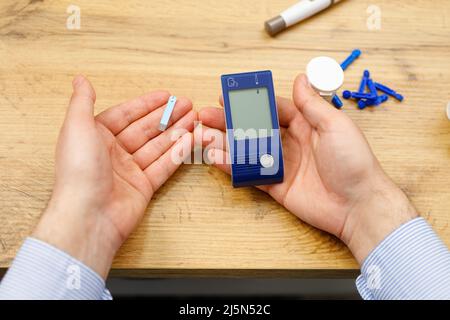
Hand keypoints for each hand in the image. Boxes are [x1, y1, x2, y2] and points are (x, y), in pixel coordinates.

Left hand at [33, 76, 195, 277]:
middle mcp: (114, 153)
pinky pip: (164, 166)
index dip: (147, 104)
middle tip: (187, 105)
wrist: (89, 215)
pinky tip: (191, 140)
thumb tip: (80, 79)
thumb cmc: (79, 171)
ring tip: (195, 119)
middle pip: (146, 129)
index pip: (126, 115)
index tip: (166, 95)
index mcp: (97, 137)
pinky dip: (178, 153)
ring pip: (158, 146)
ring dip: (176, 132)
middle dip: (167, 116)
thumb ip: (82, 102)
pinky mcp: (143, 187)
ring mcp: (130, 171)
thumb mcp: (77, 127)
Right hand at [198, 74, 416, 263]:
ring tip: (203, 136)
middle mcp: (291, 143)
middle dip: (230, 121)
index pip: (273, 109)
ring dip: (225, 143)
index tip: (230, 95)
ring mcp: (282, 165)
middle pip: (254, 128)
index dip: (251, 101)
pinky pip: (250, 174)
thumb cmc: (353, 162)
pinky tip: (216, 158)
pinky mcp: (276, 186)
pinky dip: (233, 166)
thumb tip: (300, 78)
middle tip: (207, 115)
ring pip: (248, 150)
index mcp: (306, 125)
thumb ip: (312, 105)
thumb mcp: (335, 125)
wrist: (358, 205)